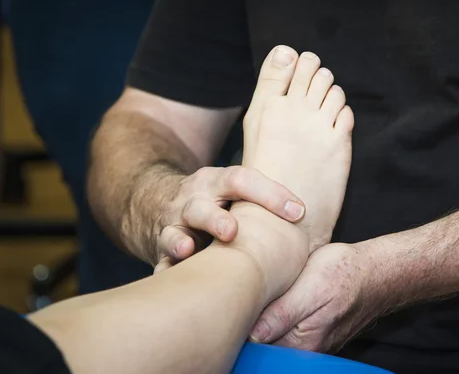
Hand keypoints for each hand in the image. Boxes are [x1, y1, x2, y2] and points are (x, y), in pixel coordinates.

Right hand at [154, 166, 304, 271]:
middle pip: (201, 207)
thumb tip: (302, 215)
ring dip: (181, 242)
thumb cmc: (213, 200)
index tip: (298, 212)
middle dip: (216, 219)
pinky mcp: (161, 248)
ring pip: (175, 233)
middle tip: (233, 232)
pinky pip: (162, 261)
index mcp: (215, 181)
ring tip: (188, 250)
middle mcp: (192, 200)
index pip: (242, 180)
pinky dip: (165, 270)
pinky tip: (168, 277)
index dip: (270, 195)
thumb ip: (261, 198)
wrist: (157, 202)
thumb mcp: (232, 189)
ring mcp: (173, 224)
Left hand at [249, 242, 379, 352]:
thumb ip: (282, 314)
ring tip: (251, 292)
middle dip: (248, 323)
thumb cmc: (346, 274)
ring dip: (259, 318)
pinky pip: (283, 327)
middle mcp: (304, 348)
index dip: (241, 327)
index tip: (232, 306)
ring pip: (271, 335)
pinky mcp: (310, 328)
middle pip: (263, 345)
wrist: (376, 271)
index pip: (258, 348)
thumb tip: (253, 335)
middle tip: (238, 294)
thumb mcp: (312, 287)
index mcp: (302, 343)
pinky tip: (269, 295)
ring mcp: (308, 339)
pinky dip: (272, 314)